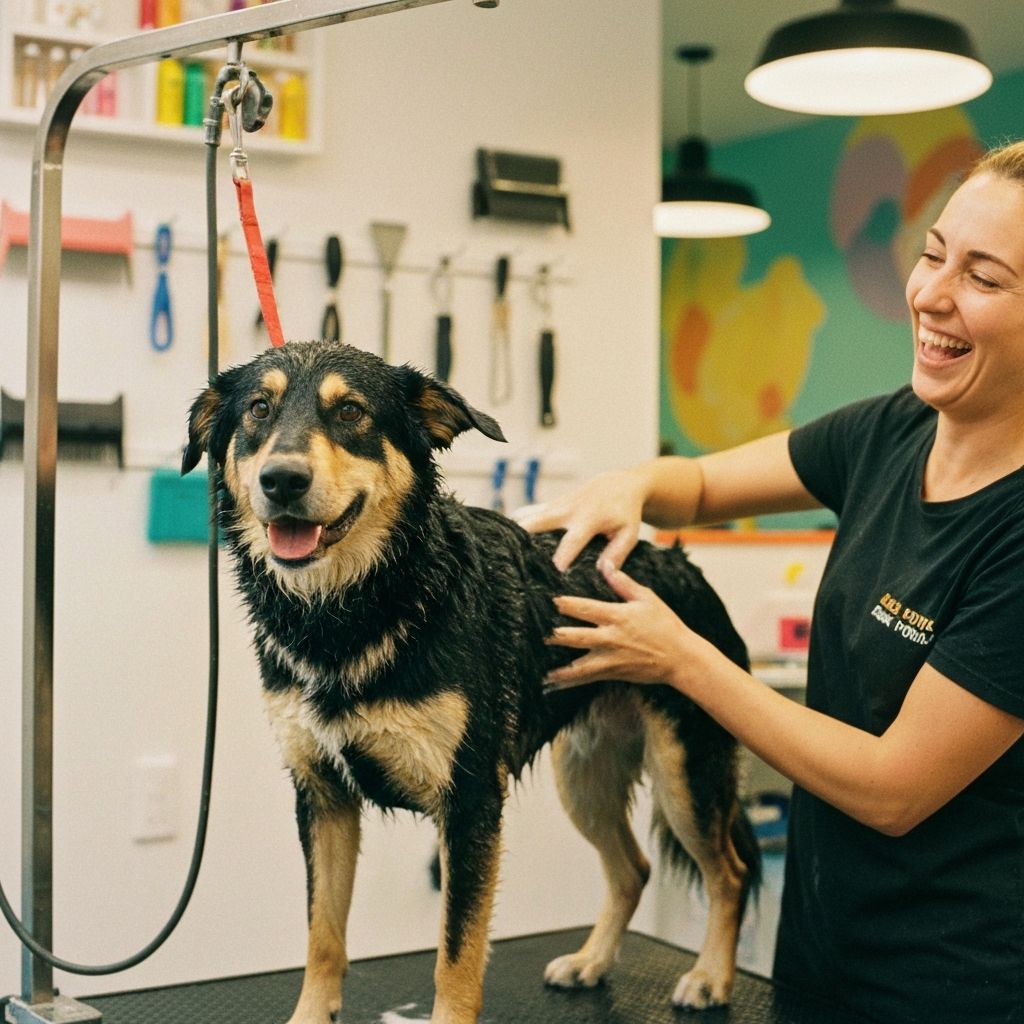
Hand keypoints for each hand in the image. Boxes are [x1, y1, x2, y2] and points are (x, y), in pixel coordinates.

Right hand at [511, 469, 646, 571]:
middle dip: (523, 539)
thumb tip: (603, 573)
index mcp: (589, 519)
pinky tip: (502, 542)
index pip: (572, 540)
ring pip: (526, 516)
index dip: (561, 557)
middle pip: (537, 522)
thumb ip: (617, 553)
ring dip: (512, 532)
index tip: (551, 574)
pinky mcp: (548, 505)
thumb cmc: (624, 514)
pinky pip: (525, 513)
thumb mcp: (629, 533)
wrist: (617, 484)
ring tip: (497, 553)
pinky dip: (514, 525)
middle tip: (509, 561)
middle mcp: (567, 510)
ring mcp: (555, 505)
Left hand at [544, 559, 699, 689]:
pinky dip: (569, 681)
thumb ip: (623, 583)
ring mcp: (611, 658)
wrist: (681, 658)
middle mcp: (611, 638)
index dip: (564, 604)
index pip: (585, 608)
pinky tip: (553, 683)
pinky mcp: (613, 673)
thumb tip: (606, 563)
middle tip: (533, 633)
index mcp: (617, 616)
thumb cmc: (665, 625)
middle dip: (554, 636)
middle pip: (576, 637)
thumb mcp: (647, 598)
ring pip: (579, 664)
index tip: (546, 599)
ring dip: (558, 667)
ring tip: (539, 668)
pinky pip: (587, 678)